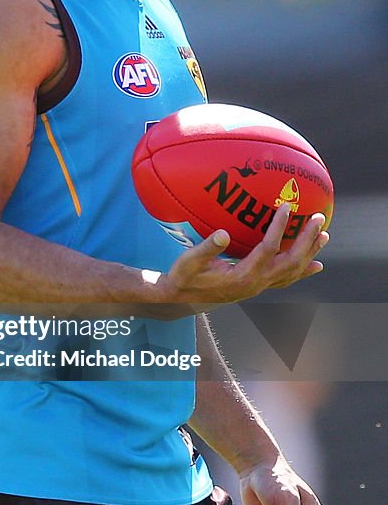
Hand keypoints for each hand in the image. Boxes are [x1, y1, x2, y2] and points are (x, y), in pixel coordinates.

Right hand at [161, 203, 328, 307]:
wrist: (182, 297)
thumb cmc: (184, 275)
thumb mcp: (190, 260)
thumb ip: (207, 248)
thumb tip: (223, 233)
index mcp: (242, 275)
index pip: (268, 249)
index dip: (278, 227)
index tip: (287, 207)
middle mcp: (256, 283)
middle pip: (289, 262)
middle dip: (306, 240)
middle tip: (318, 220)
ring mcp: (259, 287)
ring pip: (292, 272)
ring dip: (309, 253)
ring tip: (323, 237)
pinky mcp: (258, 286)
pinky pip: (286, 279)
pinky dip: (303, 271)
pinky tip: (315, 265)